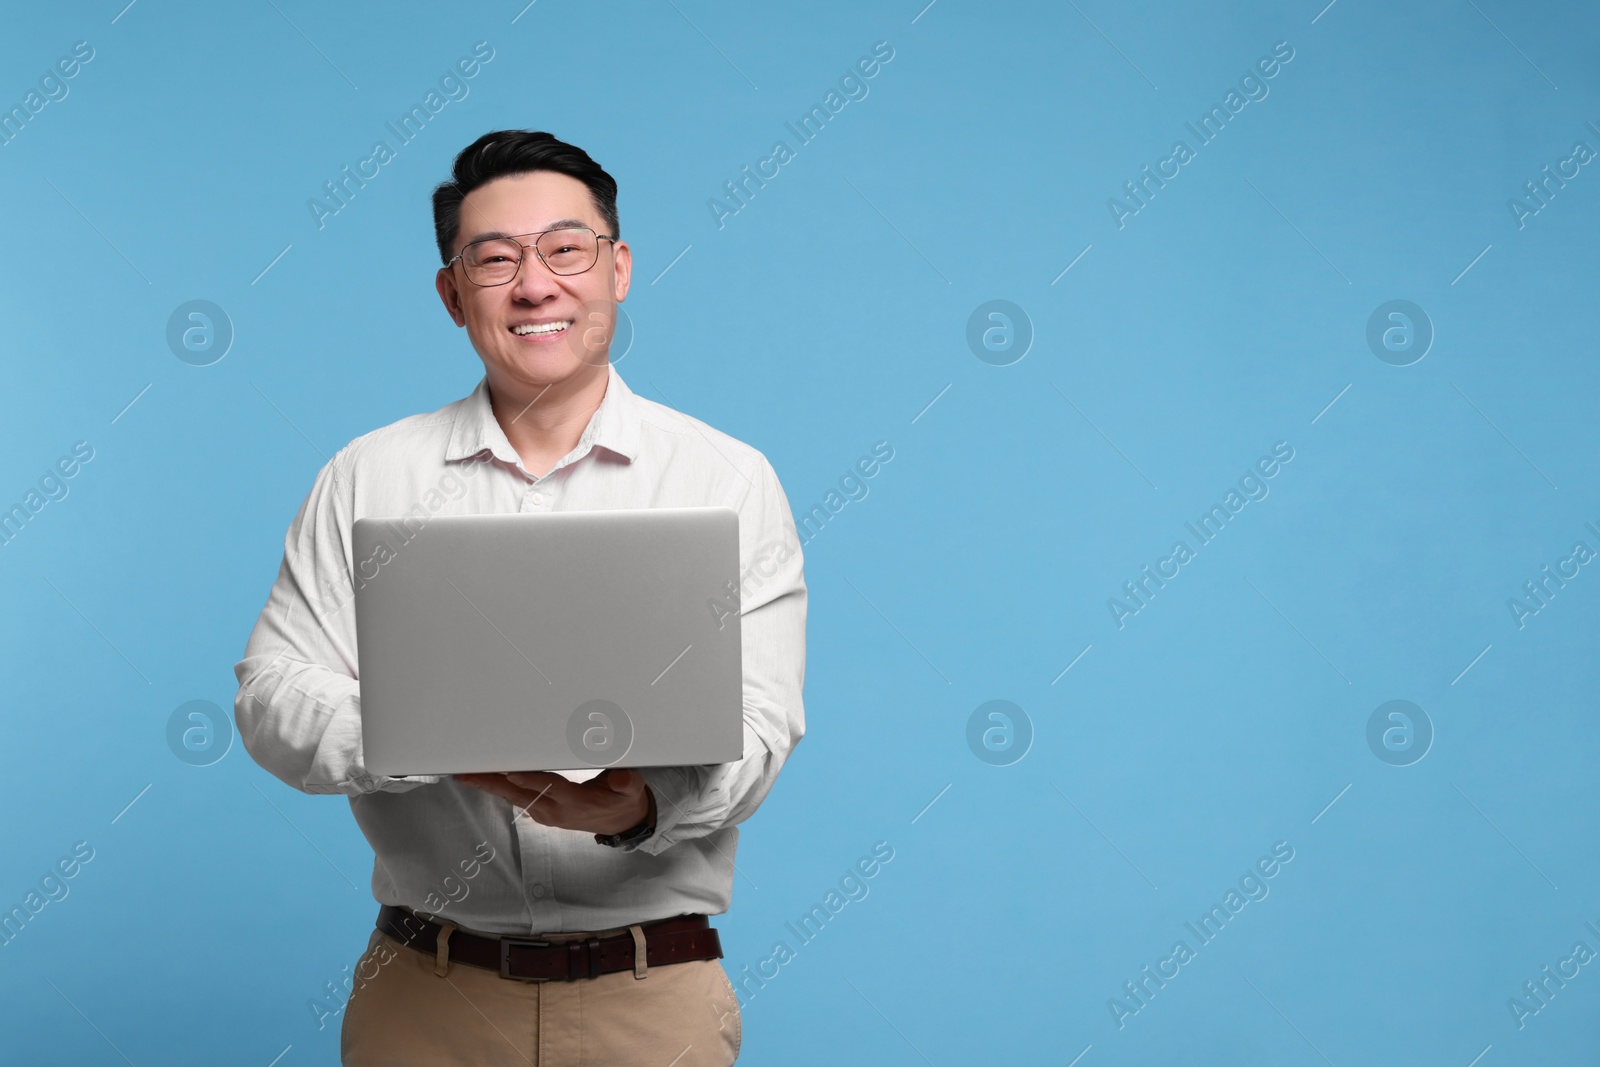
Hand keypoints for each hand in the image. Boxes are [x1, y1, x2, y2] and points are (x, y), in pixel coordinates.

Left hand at [453, 768, 652, 835]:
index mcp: (575, 803)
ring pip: (513, 797)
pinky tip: (485, 779)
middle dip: (492, 782)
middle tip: (468, 772)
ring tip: (467, 773)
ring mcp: (545, 813)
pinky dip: (499, 787)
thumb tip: (620, 777)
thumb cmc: (622, 800)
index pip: (549, 788)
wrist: (620, 823)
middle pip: (519, 794)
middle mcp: (555, 811)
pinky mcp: (540, 812)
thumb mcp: (631, 790)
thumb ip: (626, 782)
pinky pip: (516, 798)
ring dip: (490, 785)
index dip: (529, 779)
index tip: (509, 770)